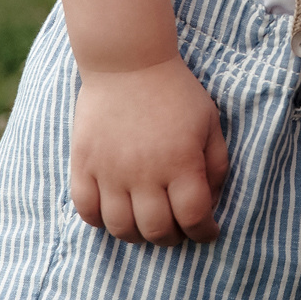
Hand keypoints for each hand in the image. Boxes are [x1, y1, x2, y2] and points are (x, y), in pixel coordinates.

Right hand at [69, 56, 230, 244]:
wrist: (127, 61)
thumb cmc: (175, 91)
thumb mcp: (209, 121)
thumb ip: (216, 164)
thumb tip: (210, 202)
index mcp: (181, 162)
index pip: (194, 218)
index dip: (205, 232)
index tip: (207, 231)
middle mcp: (145, 173)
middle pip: (157, 231)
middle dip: (172, 237)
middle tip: (176, 227)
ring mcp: (110, 171)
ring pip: (121, 228)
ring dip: (137, 234)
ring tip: (145, 222)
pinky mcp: (84, 164)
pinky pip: (86, 210)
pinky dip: (99, 220)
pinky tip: (113, 210)